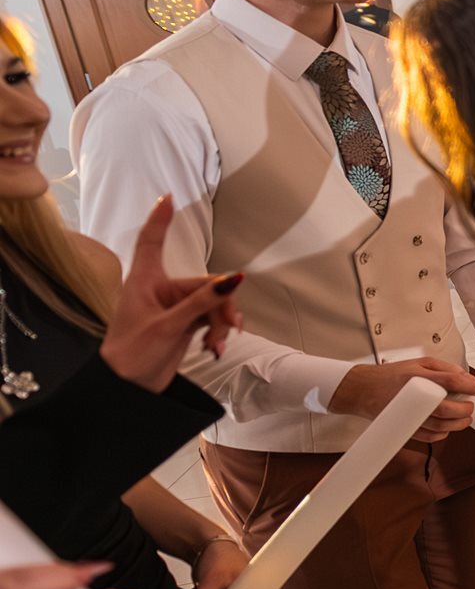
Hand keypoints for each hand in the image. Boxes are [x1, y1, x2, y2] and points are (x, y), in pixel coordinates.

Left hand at [99, 196, 246, 391]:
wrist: (127, 390)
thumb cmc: (131, 355)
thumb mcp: (169, 326)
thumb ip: (203, 302)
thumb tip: (233, 279)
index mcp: (145, 282)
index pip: (151, 242)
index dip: (160, 219)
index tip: (169, 198)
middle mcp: (160, 291)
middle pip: (204, 283)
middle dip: (221, 305)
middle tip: (229, 327)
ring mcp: (173, 309)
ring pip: (213, 304)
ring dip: (221, 323)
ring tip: (219, 344)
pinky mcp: (183, 326)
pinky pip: (210, 320)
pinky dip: (217, 333)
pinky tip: (215, 348)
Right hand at [330, 357, 474, 441]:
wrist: (362, 390)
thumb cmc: (390, 376)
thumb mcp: (419, 363)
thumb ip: (444, 369)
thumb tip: (466, 378)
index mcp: (417, 377)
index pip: (451, 382)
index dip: (470, 386)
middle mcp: (413, 398)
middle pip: (447, 409)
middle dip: (465, 409)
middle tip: (470, 405)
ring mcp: (408, 416)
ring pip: (441, 427)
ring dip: (458, 424)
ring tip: (463, 416)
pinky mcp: (405, 429)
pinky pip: (429, 437)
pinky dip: (443, 434)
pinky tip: (447, 426)